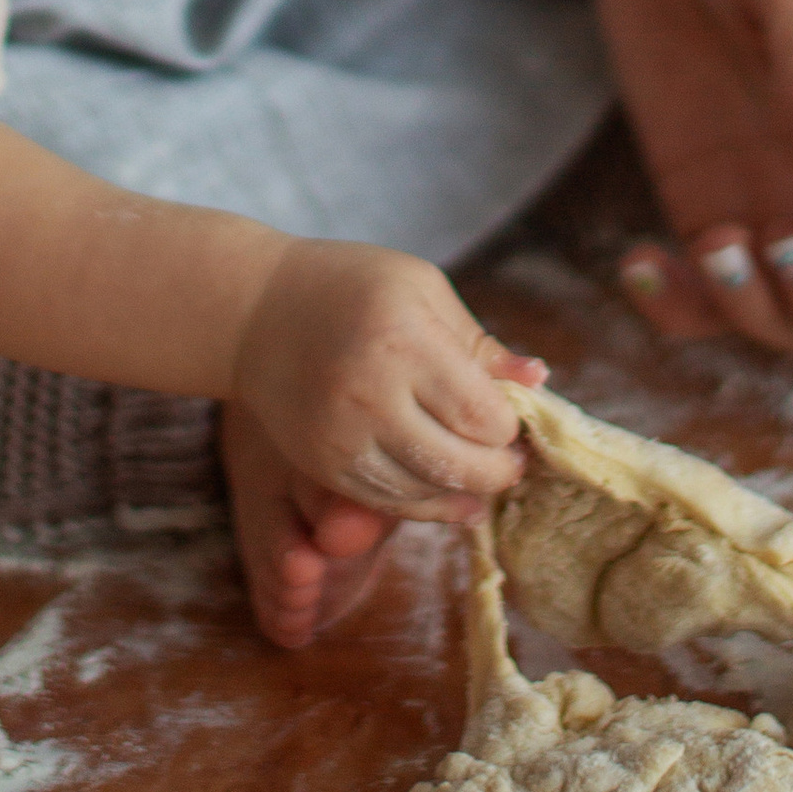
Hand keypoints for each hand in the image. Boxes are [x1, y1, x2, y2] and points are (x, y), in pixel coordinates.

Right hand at [232, 238, 542, 520]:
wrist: (253, 311)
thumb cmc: (349, 285)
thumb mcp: (420, 288)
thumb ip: (477, 341)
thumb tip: (539, 380)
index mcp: (403, 339)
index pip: (482, 414)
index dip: (510, 428)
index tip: (513, 419)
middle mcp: (370, 392)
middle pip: (461, 464)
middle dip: (499, 471)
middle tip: (511, 461)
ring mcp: (341, 435)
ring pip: (426, 493)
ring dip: (467, 494)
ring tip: (483, 478)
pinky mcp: (321, 464)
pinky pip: (387, 503)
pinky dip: (426, 506)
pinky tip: (451, 498)